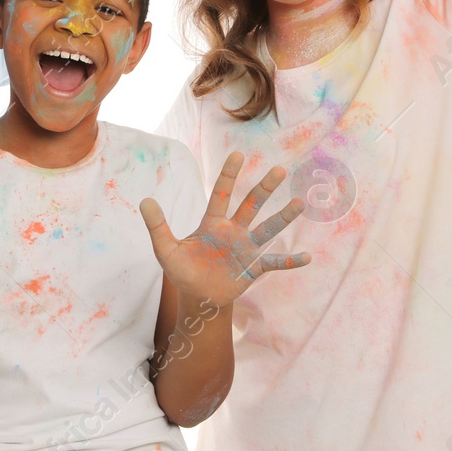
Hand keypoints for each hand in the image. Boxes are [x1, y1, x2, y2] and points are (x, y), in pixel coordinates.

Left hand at [141, 152, 309, 306]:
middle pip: (251, 205)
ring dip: (283, 218)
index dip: (228, 175)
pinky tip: (307, 257)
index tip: (238, 154)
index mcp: (212, 223)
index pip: (221, 194)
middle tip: (278, 169)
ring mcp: (246, 248)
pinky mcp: (253, 268)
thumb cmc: (183, 270)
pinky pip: (274, 262)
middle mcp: (233, 231)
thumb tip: (144, 201)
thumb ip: (157, 226)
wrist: (198, 297)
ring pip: (267, 229)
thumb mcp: (166, 250)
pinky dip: (289, 261)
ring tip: (299, 203)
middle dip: (264, 188)